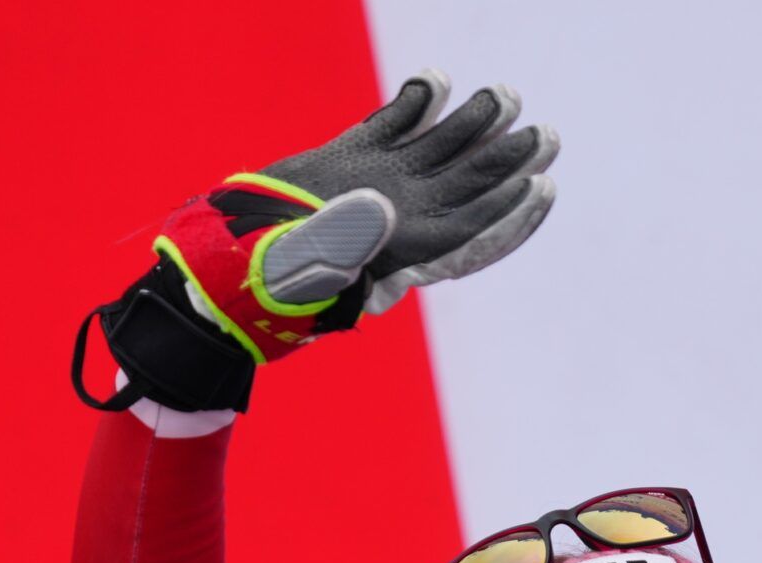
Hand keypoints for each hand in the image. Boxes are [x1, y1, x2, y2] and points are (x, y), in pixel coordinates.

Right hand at [73, 72, 556, 413]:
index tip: (541, 184)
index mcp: (397, 252)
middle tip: (545, 135)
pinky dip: (412, 105)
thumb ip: (342, 238)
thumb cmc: (255, 282)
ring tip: (501, 97)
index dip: (510, 211)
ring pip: (435, 152)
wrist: (216, 267)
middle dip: (508, 163)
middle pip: (466, 186)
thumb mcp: (302, 267)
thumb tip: (380, 205)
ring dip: (470, 126)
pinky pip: (388, 129)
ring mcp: (371, 188)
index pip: (469, 231)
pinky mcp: (342, 162)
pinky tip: (433, 81)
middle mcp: (394, 219)